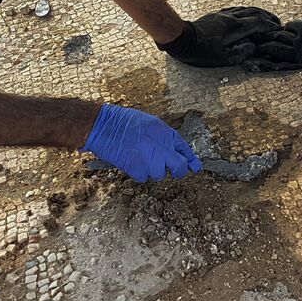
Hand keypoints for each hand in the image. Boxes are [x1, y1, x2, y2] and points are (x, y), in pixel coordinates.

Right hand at [81, 104, 202, 181]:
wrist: (105, 127)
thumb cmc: (124, 122)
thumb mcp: (151, 124)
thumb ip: (163, 138)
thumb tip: (172, 151)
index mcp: (167, 134)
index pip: (185, 150)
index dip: (191, 160)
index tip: (196, 168)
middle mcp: (163, 148)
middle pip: (179, 168)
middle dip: (177, 171)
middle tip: (172, 171)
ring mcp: (152, 160)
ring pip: (159, 174)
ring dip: (151, 170)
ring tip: (139, 157)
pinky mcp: (139, 170)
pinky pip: (143, 178)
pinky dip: (137, 173)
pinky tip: (130, 161)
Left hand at [157, 7, 284, 67]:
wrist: (182, 39)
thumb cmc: (201, 51)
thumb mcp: (224, 58)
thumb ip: (242, 53)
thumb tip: (253, 47)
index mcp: (235, 28)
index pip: (258, 23)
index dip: (270, 26)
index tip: (278, 28)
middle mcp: (231, 18)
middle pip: (254, 12)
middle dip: (267, 16)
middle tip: (276, 21)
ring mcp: (222, 15)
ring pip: (245, 9)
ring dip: (258, 12)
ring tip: (265, 16)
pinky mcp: (215, 15)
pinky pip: (235, 9)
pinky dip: (246, 10)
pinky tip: (246, 13)